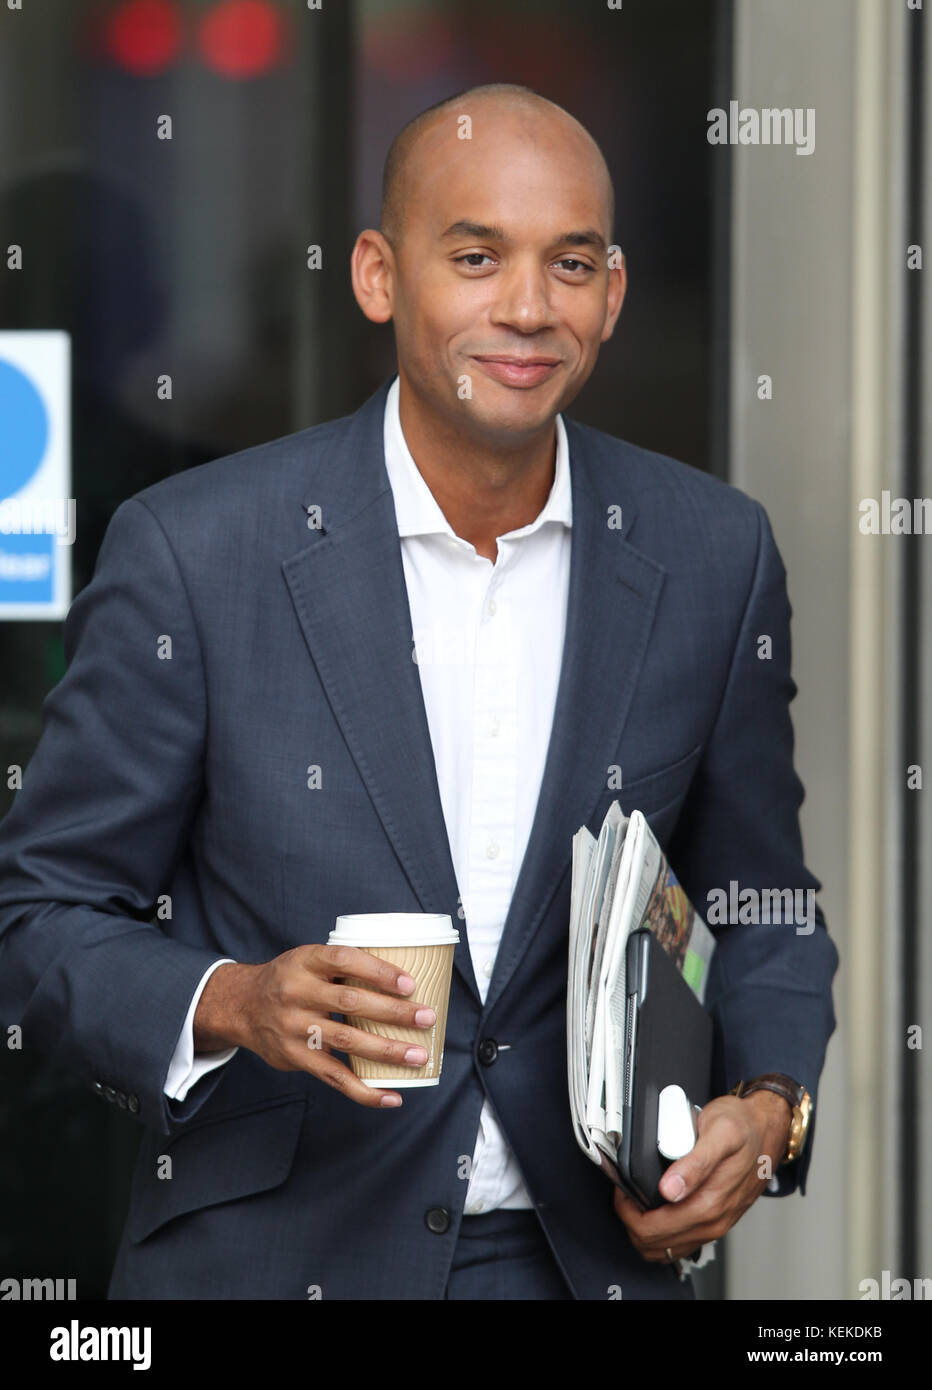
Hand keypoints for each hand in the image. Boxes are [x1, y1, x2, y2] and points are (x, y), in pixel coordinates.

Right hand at [192, 946, 437, 1108]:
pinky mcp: (296, 1057)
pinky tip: (391, 1096)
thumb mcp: (308, 959)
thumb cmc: (290, 980)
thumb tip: (402, 981)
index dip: (378, 971)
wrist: (242, 1006)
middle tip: (427, 1018)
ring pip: (347, 1040)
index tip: (409, 984)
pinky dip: (365, 1090)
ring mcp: (295, 1027)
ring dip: (387, 1051)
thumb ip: (342, 966)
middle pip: (351, 1002)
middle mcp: (297, 992)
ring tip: (419, 1056)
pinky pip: (334, 1077)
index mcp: (305, 961)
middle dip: (394, 1012)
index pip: (345, 959)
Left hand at [613, 1090, 791, 1261]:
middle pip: (655, 1243)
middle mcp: (713, 1220)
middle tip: (625, 1192)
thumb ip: (695, 1162)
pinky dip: (661, 1232)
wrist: (766, 1129)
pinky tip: (654, 1209)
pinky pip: (680, 1241)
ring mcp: (715, 1224)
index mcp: (710, 1203)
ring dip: (643, 1229)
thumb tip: (670, 1189)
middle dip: (631, 1220)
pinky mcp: (715, 1221)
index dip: (628, 1210)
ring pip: (666, 1248)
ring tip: (636, 1200)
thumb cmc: (743, 1127)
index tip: (623, 1189)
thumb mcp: (719, 1132)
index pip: (653, 1229)